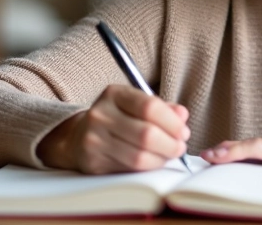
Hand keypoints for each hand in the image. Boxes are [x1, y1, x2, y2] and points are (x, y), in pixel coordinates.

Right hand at [37, 84, 189, 173]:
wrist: (78, 137)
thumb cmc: (117, 118)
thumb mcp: (136, 105)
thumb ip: (162, 109)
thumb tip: (182, 115)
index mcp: (114, 94)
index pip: (150, 107)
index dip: (172, 122)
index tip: (183, 131)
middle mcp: (100, 115)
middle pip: (146, 134)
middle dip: (171, 144)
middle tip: (180, 147)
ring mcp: (94, 139)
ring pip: (139, 156)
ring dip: (162, 159)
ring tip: (169, 155)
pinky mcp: (94, 162)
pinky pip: (129, 169)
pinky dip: (148, 167)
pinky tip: (153, 162)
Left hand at [200, 121, 261, 172]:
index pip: (261, 147)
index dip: (240, 150)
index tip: (221, 154)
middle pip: (252, 146)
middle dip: (228, 150)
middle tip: (207, 156)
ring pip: (251, 146)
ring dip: (227, 151)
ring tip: (209, 156)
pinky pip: (259, 150)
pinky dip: (238, 151)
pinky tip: (224, 154)